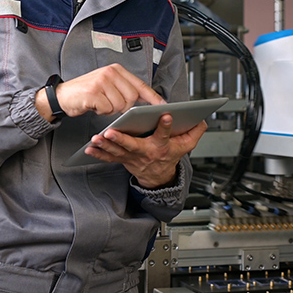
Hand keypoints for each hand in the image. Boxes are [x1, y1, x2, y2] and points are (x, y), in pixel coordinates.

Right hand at [35, 64, 164, 120]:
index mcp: (117, 70)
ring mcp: (101, 81)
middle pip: (132, 98)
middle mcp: (110, 73)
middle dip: (123, 107)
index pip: (140, 85)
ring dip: (111, 110)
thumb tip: (145, 101)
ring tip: (100, 103)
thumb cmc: (88, 93)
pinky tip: (94, 106)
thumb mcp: (108, 85)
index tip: (164, 105)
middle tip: (110, 104)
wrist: (62, 96)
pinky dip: (101, 112)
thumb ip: (125, 89)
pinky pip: (107, 109)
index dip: (153, 97)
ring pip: (120, 106)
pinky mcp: (93, 92)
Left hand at [85, 116, 206, 187]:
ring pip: (118, 151)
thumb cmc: (169, 156)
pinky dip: (98, 154)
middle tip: (111, 132)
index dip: (166, 126)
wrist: (158, 177)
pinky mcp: (123, 160)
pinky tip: (90, 148)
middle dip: (121, 139)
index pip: (164, 135)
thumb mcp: (186, 146)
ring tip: (97, 138)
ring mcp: (132, 157)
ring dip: (106, 145)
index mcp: (161, 146)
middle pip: (133, 145)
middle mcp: (145, 152)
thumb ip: (195, 132)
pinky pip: (109, 158)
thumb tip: (202, 120)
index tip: (165, 115)